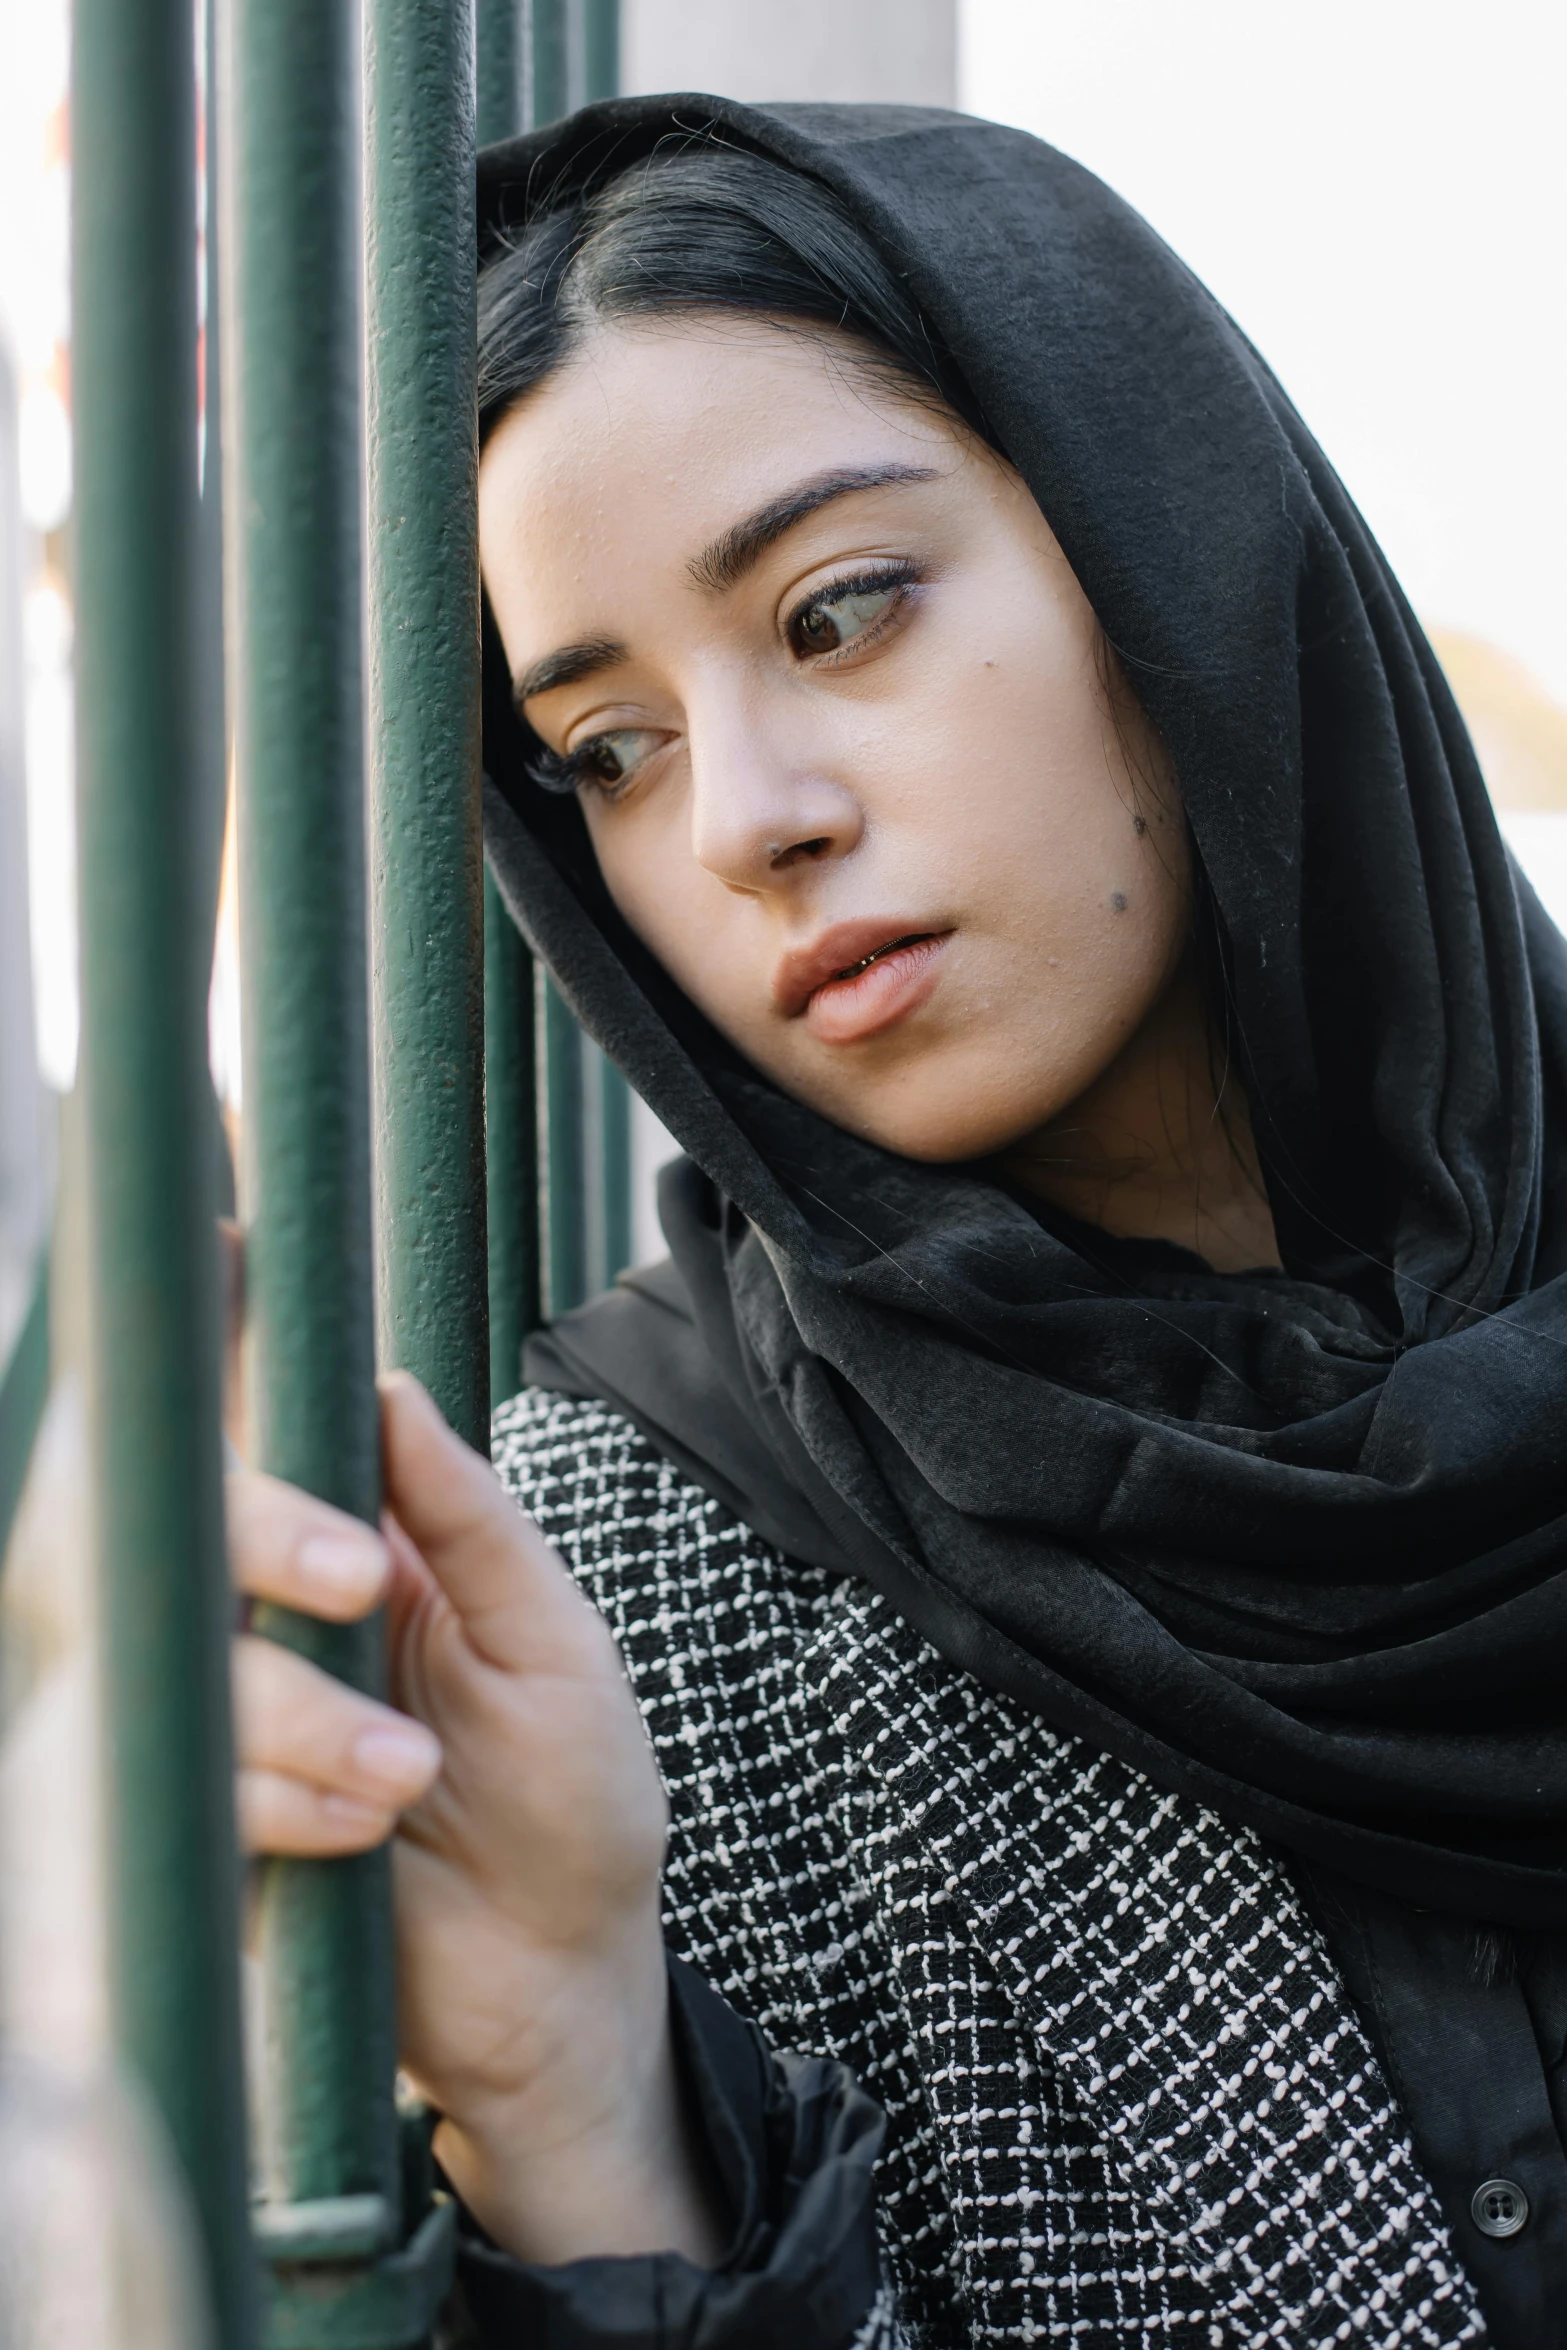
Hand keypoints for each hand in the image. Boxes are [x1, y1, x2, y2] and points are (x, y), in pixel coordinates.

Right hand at [229, 1373, 724, 2265]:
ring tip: (407, 1773)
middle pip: (197, 1533)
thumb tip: (392, 1390)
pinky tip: (362, 1833)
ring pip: (192, 1669)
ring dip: (301, 1715)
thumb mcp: (558, 1648)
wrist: (562, 1987)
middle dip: (267, 1538)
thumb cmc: (575, 1803)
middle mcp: (285, 1630)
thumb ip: (476, 1524)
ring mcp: (242, 1732)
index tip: (267, 1343)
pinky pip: (190, 1789)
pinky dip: (279, 1806)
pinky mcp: (215, 1833)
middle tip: (360, 1579)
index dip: (245, 1387)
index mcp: (368, 1559)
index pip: (277, 1449)